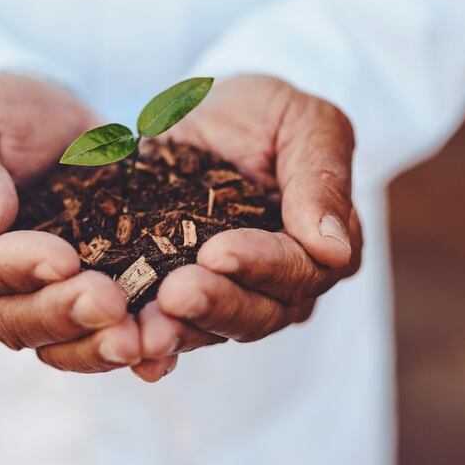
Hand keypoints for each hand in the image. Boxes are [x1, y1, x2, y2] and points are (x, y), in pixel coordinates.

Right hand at [0, 73, 141, 372]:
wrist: (52, 122)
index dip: (13, 269)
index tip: (63, 258)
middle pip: (11, 318)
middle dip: (62, 314)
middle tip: (111, 303)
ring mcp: (27, 302)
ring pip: (54, 342)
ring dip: (96, 345)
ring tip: (140, 338)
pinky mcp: (76, 304)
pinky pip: (96, 338)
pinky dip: (129, 347)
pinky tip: (161, 349)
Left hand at [132, 75, 362, 381]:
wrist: (203, 112)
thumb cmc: (265, 113)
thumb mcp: (304, 124)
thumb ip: (322, 180)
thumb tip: (335, 250)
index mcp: (320, 249)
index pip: (295, 268)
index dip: (258, 263)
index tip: (218, 252)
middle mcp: (280, 288)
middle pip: (254, 312)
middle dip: (214, 304)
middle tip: (174, 294)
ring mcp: (229, 298)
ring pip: (210, 329)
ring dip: (178, 331)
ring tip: (145, 327)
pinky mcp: (180, 300)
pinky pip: (169, 329)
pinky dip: (152, 343)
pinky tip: (130, 352)